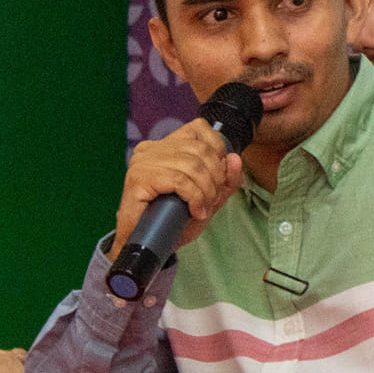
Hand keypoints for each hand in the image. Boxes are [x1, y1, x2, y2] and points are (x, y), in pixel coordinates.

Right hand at [111, 118, 243, 259]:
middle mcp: (152, 148)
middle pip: (200, 149)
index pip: (199, 128)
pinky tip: (194, 211)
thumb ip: (225, 179)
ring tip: (202, 209)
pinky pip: (179, 180)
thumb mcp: (208, 198)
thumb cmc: (175, 220)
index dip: (218, 149)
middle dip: (216, 177)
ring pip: (192, 165)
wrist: (147, 245)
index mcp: (166, 146)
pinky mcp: (139, 178)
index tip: (220, 175)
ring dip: (206, 191)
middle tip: (211, 200)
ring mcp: (143, 162)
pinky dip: (194, 197)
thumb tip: (234, 158)